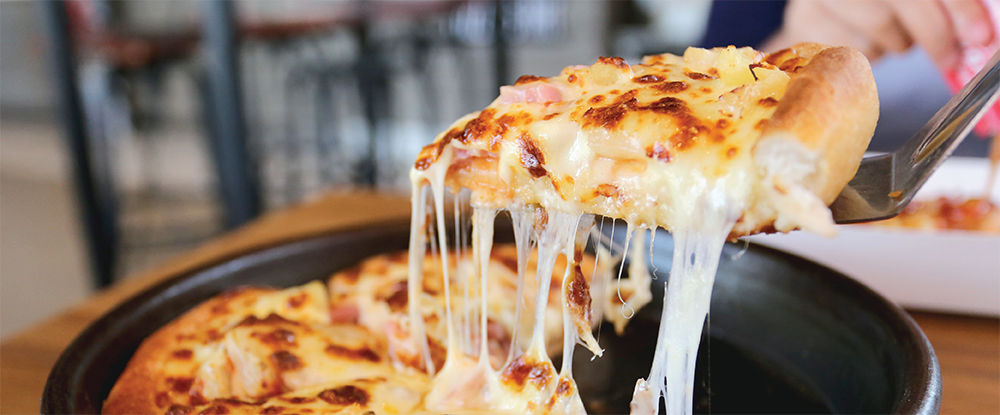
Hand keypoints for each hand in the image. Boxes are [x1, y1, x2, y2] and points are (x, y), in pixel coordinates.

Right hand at [762, 0, 994, 69]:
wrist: (826, 5)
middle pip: (903, 2)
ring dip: (897, 42)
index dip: (958, 7)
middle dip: (934, 36)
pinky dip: (866, 52)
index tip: (979, 36)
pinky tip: (864, 38)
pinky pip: (850, 49)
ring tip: (894, 34)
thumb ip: (942, 2)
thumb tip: (978, 29)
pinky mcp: (804, 18)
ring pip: (878, 29)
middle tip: (950, 57)